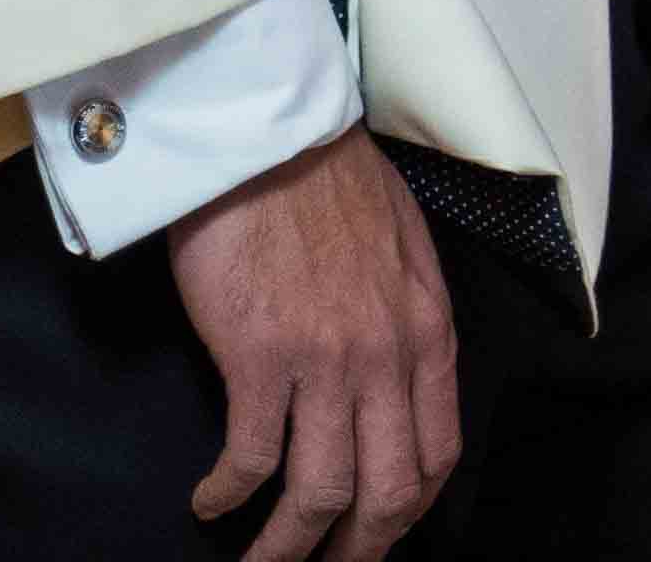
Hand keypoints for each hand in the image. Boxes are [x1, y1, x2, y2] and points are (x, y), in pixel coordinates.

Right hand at [171, 126, 461, 560]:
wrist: (268, 131)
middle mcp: (387, 357)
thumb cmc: (326, 179)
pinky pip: (253, 458)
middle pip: (387, 493)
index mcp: (428, 331)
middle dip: (356, 551)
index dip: (408, 510)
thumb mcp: (402, 248)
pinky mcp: (261, 356)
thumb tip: (393, 377)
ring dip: (287, 547)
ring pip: (320, 493)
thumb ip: (405, 318)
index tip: (376, 533)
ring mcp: (326, 361)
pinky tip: (212, 501)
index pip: (438, 453)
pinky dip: (230, 494)